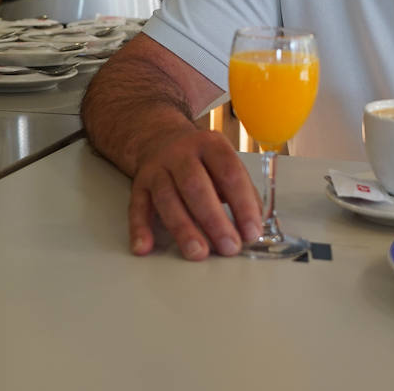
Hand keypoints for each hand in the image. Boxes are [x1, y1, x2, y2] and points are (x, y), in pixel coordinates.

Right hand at [128, 127, 262, 259]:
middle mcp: (182, 153)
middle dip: (214, 220)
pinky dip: (140, 229)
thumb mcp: (226, 163)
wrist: (161, 139)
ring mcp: (158, 168)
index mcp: (211, 145)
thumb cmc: (202, 160)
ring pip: (167, 198)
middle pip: (196, 186)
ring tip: (198, 253)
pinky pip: (137, 207)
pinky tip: (145, 248)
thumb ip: (242, 190)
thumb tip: (255, 226)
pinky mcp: (139, 184)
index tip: (251, 232)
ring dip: (183, 229)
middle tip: (229, 247)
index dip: (242, 204)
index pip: (230, 173)